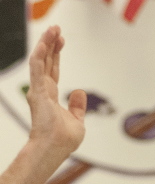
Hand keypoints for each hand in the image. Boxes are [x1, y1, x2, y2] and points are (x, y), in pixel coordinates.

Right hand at [26, 26, 85, 154]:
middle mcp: (43, 90)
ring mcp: (39, 91)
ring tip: (52, 29)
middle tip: (56, 28)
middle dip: (52, 44)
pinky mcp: (38, 93)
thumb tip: (79, 91)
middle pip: (47, 61)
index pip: (53, 69)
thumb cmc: (64, 140)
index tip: (61, 40)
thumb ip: (77, 105)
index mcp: (51, 96)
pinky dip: (40, 56)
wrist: (55, 148)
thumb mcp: (77, 120)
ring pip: (41, 61)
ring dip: (46, 44)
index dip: (57, 54)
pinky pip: (38, 70)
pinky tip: (44, 43)